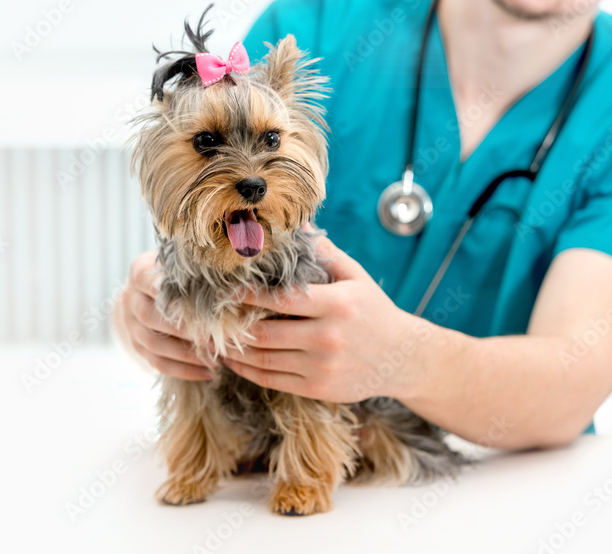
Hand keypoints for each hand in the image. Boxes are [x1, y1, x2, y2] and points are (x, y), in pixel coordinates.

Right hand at [113, 251, 213, 380]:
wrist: (149, 293)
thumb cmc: (178, 275)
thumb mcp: (183, 266)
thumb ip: (199, 272)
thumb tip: (236, 287)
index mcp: (140, 273)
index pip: (149, 282)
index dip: (169, 292)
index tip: (194, 301)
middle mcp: (130, 300)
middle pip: (151, 317)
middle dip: (184, 329)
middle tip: (214, 336)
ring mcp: (132, 326)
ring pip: (154, 344)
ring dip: (186, 354)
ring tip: (215, 358)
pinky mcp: (138, 347)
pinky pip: (158, 364)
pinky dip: (184, 370)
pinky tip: (208, 372)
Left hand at [221, 235, 429, 402]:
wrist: (403, 358)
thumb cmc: (373, 310)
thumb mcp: (355, 276)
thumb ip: (323, 251)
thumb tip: (296, 222)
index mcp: (337, 304)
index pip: (281, 298)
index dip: (247, 294)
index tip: (223, 288)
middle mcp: (329, 337)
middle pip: (265, 332)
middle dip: (232, 324)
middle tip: (208, 315)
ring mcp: (322, 366)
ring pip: (263, 359)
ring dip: (233, 349)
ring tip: (212, 337)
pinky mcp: (318, 389)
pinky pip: (271, 380)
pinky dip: (246, 370)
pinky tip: (232, 359)